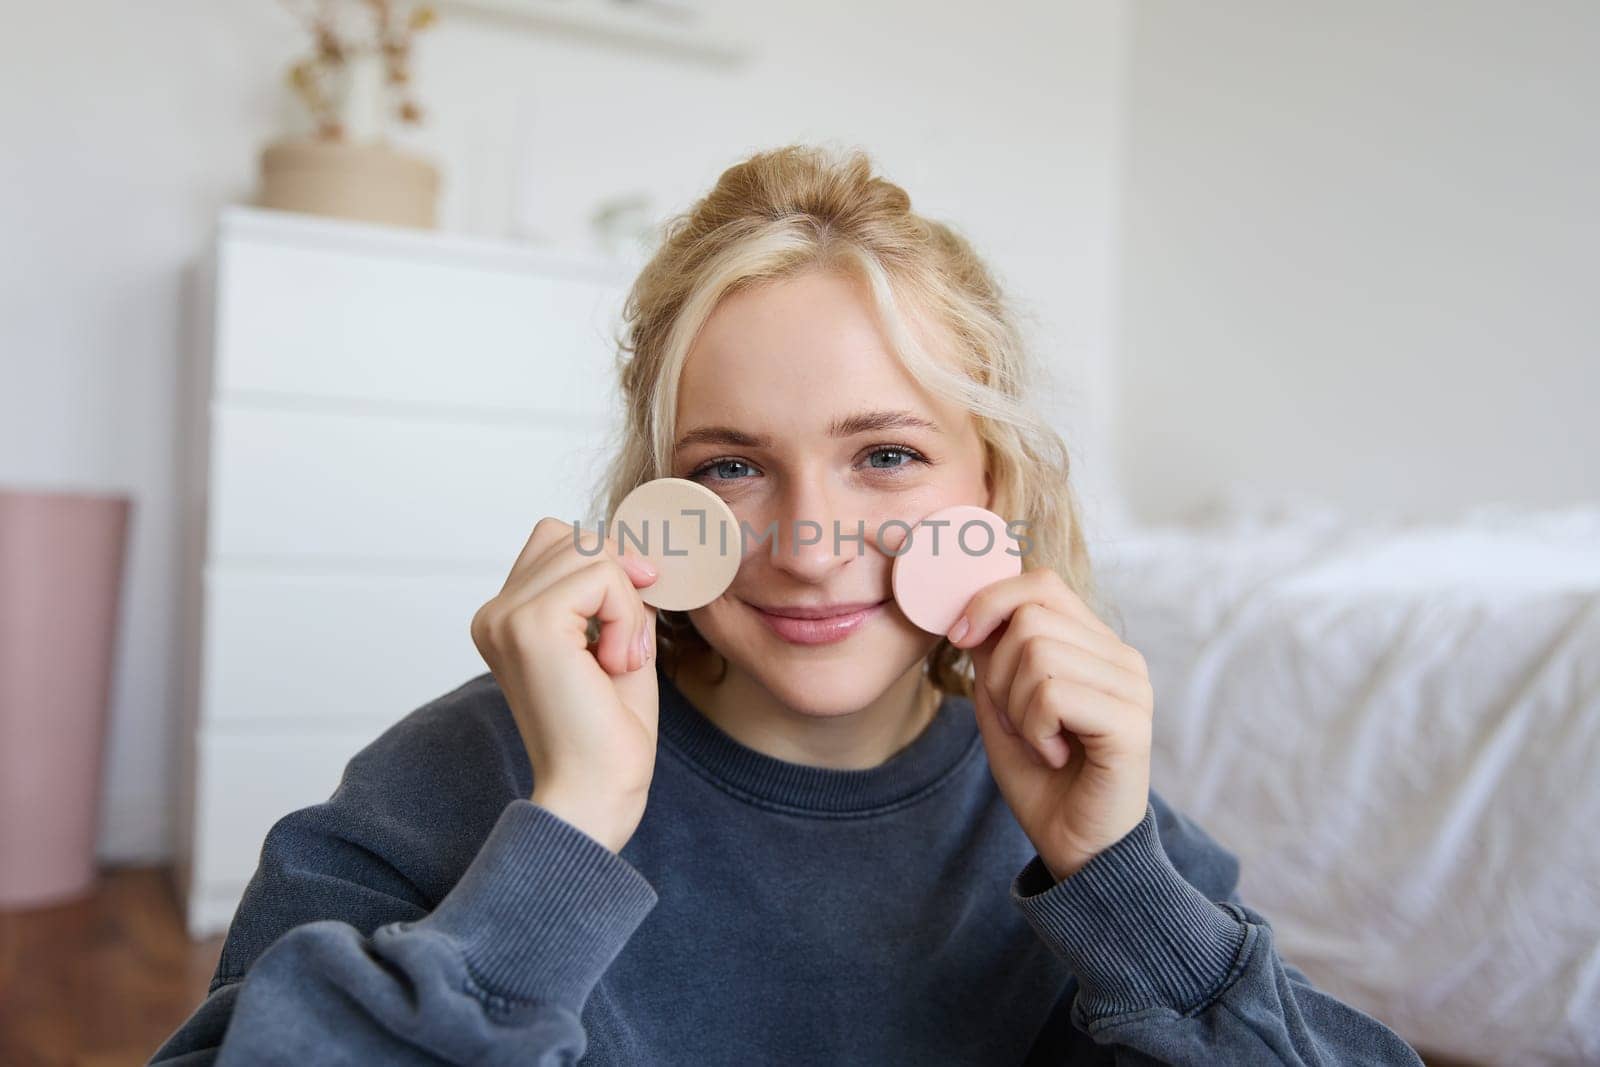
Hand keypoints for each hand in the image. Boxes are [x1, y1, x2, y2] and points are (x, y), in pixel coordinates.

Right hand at [470, 517, 659, 852]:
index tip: (626, 630)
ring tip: (617, 661)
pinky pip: (601, 576)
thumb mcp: (616, 643)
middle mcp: (494, 615)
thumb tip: (635, 552)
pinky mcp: (530, 625)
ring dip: (627, 603)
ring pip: (591, 551)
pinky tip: (614, 665)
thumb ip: (614, 593)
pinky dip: (627, 616)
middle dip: (621, 584)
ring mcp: (506, 617)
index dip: (609, 572)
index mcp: (505, 620)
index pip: (560, 543)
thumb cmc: (608, 735)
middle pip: (575, 538)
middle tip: (623, 651)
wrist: (594, 796)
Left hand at [949, 568, 1153, 881]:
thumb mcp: (1002, 707)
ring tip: (1040, 741)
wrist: (1075, 847)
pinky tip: (1055, 755)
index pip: (1042, 584)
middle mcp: (1121, 657)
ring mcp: (1132, 687)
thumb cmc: (1042, 778)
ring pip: (1037, 654)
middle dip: (998, 674)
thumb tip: (973, 609)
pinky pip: (1053, 695)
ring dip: (1016, 708)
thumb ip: (993, 656)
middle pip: (1030, 619)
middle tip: (1017, 722)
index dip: (991, 601)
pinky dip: (1034, 730)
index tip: (959, 637)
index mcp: (1095, 645)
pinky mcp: (1131, 722)